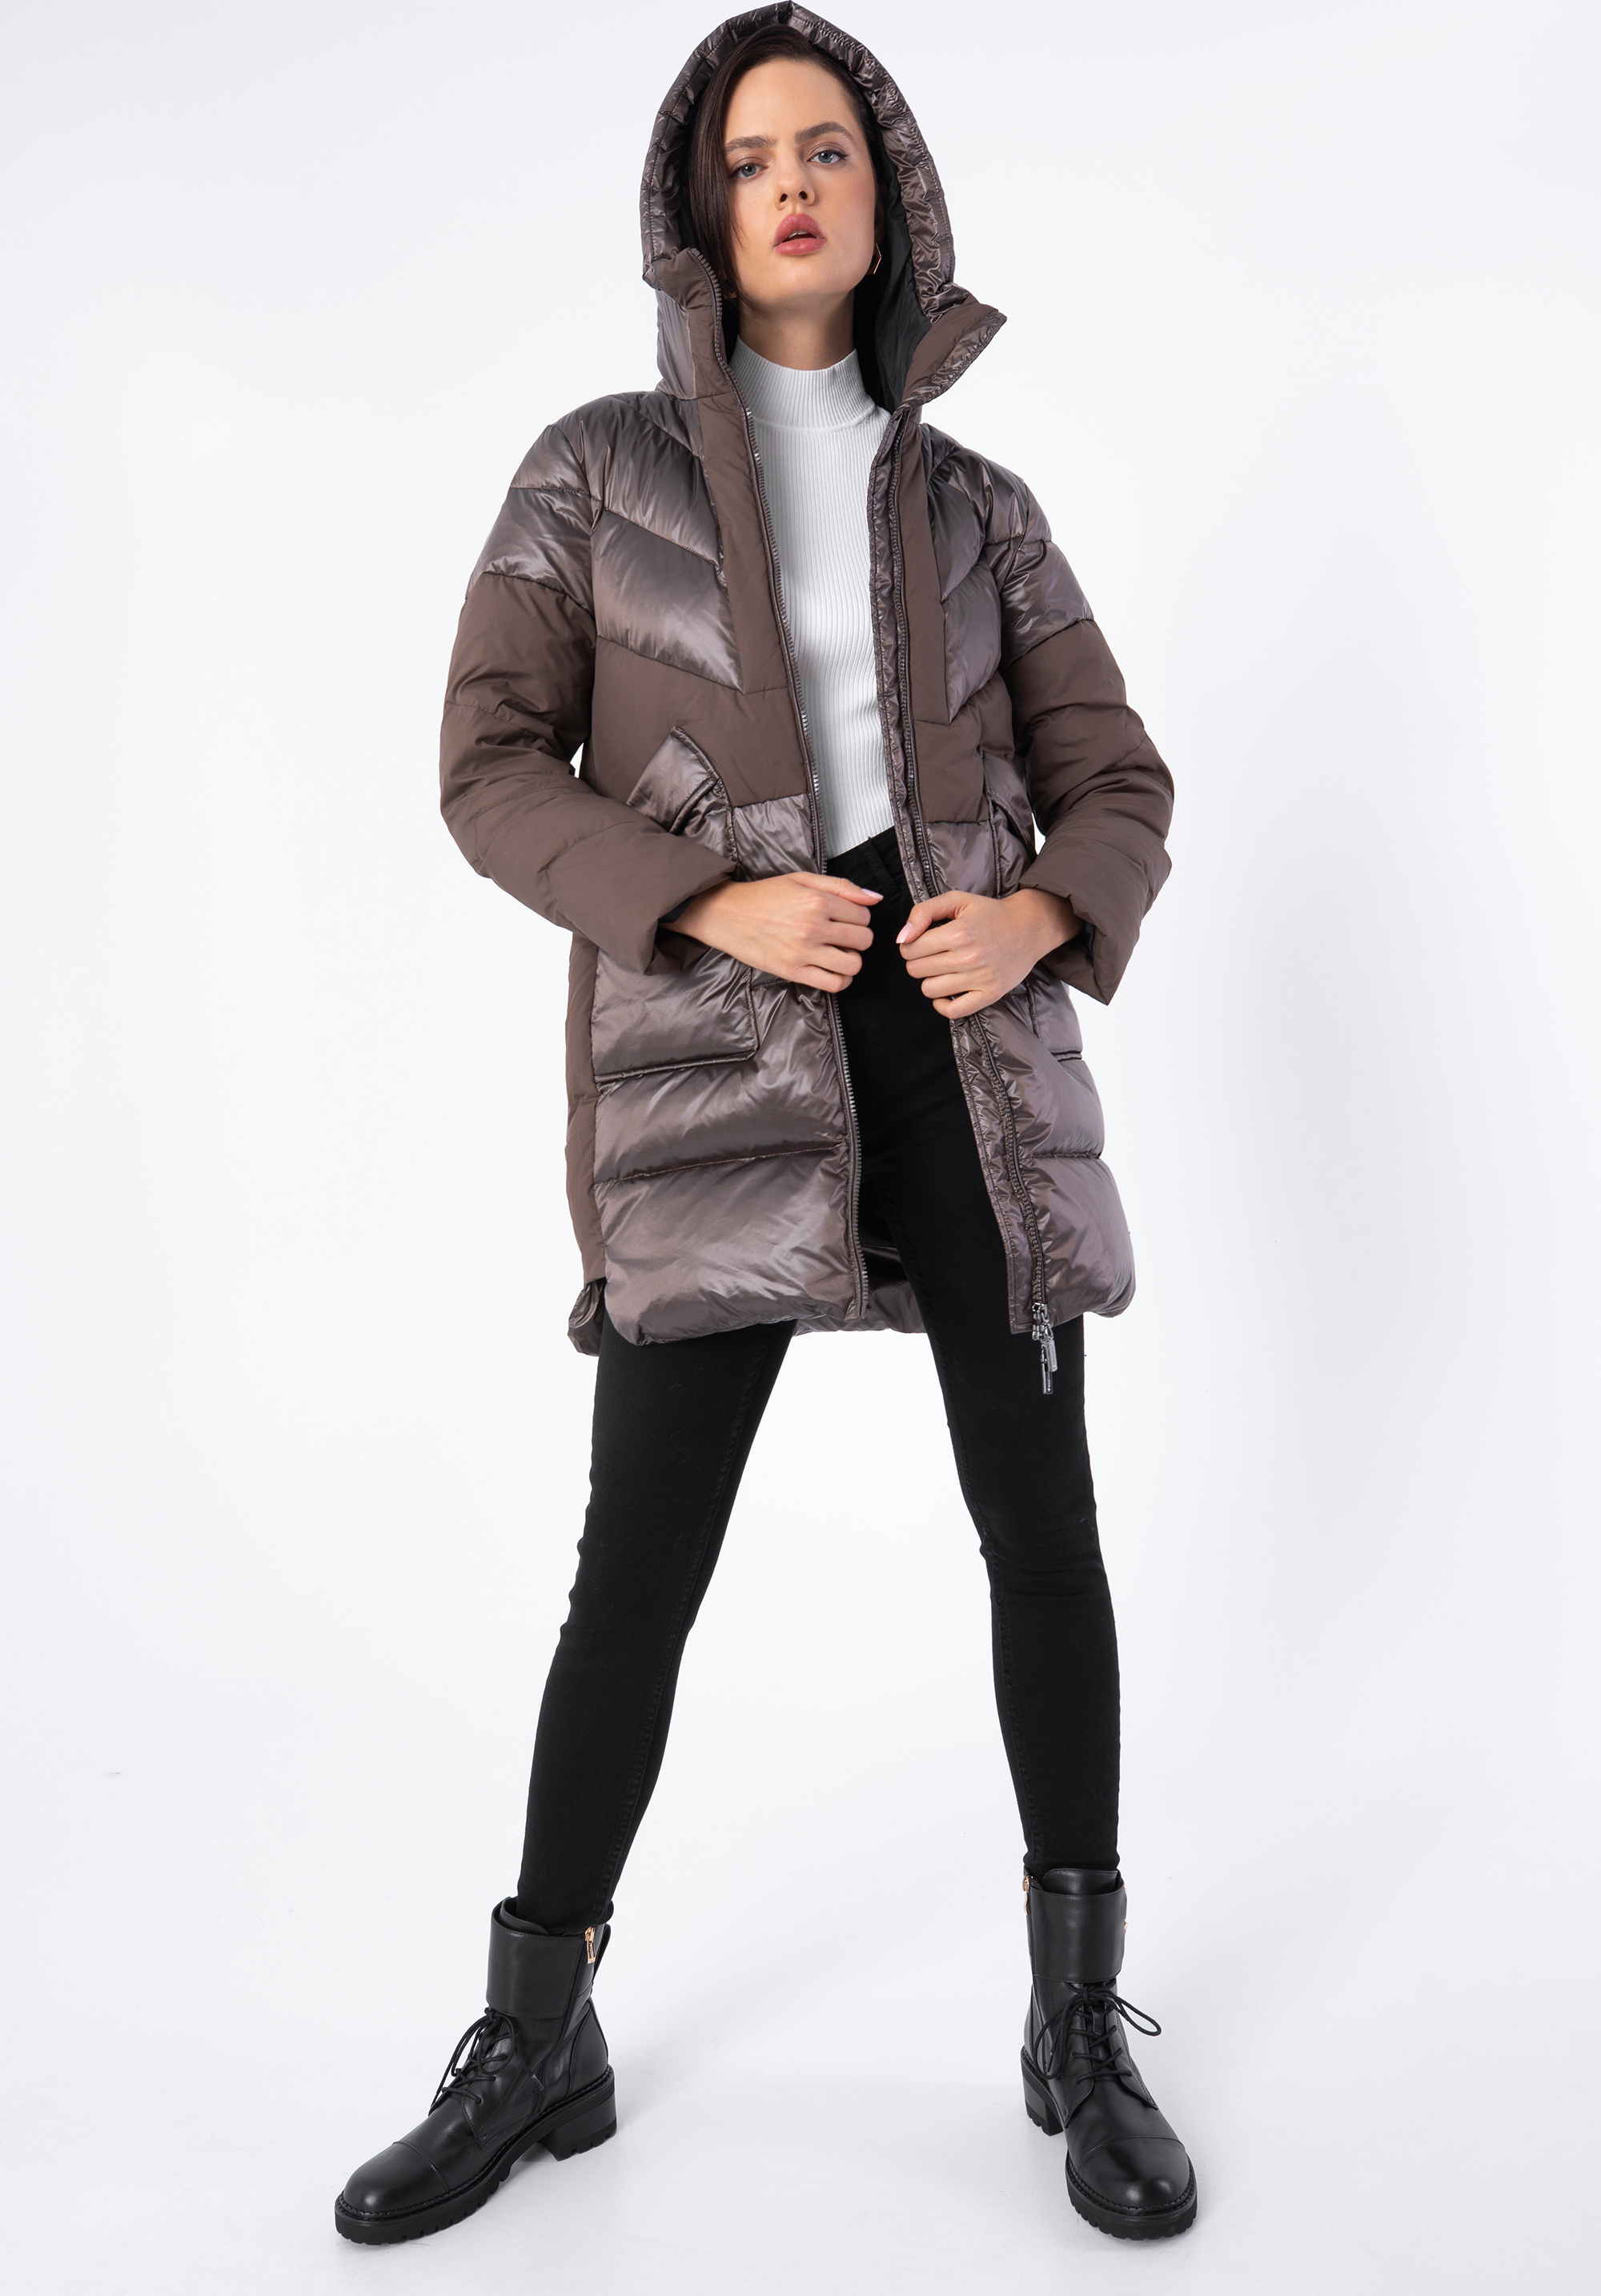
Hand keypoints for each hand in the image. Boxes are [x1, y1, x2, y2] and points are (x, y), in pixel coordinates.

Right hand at [673, 872, 881, 991]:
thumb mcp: (803, 879)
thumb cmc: (764, 896)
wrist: (728, 915)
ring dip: (852, 960)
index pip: (863, 915)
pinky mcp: (793, 972)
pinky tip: (833, 969)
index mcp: (817, 901)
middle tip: (843, 936)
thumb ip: (842, 887)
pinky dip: (841, 979)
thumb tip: (875, 898)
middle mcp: (813, 927)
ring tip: (839, 953)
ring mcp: (803, 952)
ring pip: (853, 964)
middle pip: (863, 940)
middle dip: (858, 938)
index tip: (846, 918)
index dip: (859, 917)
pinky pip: (833, 984)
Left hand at [896, 886, 1078, 1018]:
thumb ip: (923, 912)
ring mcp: (980, 978)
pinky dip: (943, 1004)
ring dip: (930, 979)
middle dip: (917, 961)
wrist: (1030, 927)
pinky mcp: (990, 994)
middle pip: (916, 970)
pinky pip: (953, 1011)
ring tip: (943, 969)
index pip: (909, 949)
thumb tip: (902, 938)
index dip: (909, 945)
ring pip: (929, 990)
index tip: (921, 942)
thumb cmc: (990, 913)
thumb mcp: (956, 900)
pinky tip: (947, 991)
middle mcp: (968, 957)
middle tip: (932, 954)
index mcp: (958, 932)